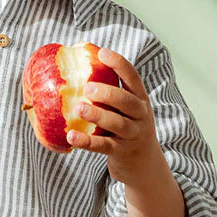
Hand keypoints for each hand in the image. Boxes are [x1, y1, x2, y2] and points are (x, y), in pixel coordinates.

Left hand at [67, 47, 160, 184]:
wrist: (144, 164)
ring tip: (79, 108)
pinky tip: (71, 136)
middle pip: (127, 101)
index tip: (102, 52)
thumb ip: (111, 91)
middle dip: (108, 92)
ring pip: (117, 123)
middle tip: (87, 88)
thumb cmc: (127, 126)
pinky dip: (87, 141)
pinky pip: (104, 145)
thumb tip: (77, 67)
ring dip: (97, 115)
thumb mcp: (127, 108)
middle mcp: (140, 115)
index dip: (118, 64)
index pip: (133, 77)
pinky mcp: (121, 152)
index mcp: (140, 99)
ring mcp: (133, 135)